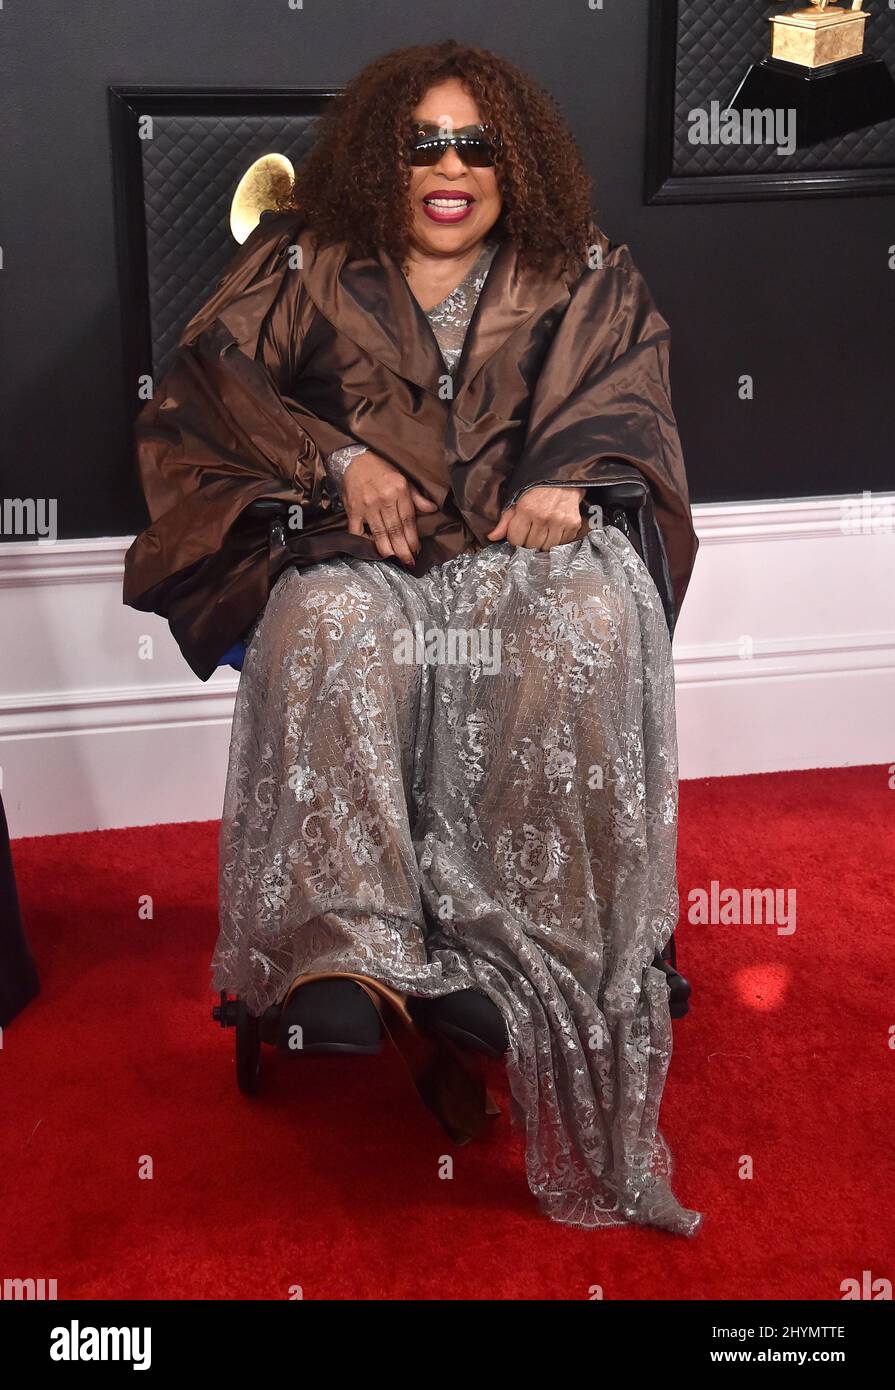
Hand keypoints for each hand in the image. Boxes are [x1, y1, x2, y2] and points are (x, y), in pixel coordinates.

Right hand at [342, 451, 438, 565]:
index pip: (408, 520)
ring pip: (379, 533)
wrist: (354, 458)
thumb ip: (416, 497)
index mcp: (399, 490)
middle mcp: (383, 499)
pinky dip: (364, 541)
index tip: (417, 550)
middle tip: (409, 562)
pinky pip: (358, 531)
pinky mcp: (353, 509)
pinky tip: (372, 548)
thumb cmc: (380, 468)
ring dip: (388, 550)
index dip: (413, 538)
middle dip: (403, 549)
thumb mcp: (403, 478)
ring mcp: (367, 505)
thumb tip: (433, 509)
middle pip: (395, 530)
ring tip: (394, 559)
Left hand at [487, 485, 585, 550]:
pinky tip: (554, 530)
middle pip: (531, 546)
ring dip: (543, 542)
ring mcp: (560, 521)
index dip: (515, 538)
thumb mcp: (517, 500)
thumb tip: (492, 537)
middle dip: (528, 541)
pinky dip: (557, 540)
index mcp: (527, 509)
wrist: (565, 479)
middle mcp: (543, 517)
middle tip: (531, 531)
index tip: (519, 533)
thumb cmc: (538, 489)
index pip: (515, 540)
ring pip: (546, 547)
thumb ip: (505, 520)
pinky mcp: (573, 524)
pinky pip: (562, 543)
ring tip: (542, 531)